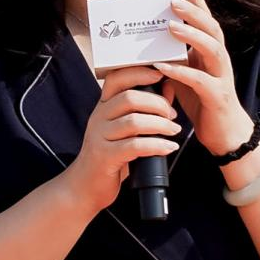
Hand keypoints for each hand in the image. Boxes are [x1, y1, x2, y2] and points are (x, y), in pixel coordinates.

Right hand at [62, 65, 180, 215]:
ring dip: (160, 124)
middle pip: (130, 98)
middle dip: (157, 103)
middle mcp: (98, 117)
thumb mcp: (126, 129)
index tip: (160, 75)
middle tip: (173, 115)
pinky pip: (134, 146)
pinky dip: (156, 145)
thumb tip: (168, 87)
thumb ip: (145, 108)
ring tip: (174, 130)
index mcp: (103, 106)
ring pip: (133, 121)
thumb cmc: (110, 155)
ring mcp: (99, 136)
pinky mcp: (104, 156)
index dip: (139, 73)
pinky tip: (168, 148)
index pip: (117, 78)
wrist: (85, 186)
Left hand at [154, 0, 254, 157]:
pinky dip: (181, 71)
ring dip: (191, 36)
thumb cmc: (204, 102)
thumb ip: (176, 57)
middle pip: (211, 28)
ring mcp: (221, 77)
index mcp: (212, 52)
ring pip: (212, 49)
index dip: (198, 1)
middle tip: (173, 1)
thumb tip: (150, 42)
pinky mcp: (217, 97)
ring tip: (171, 26)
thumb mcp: (187, 74)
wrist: (226, 135)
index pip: (206, 20)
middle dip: (194, 12)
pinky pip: (200, 80)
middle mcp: (220, 60)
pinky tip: (163, 66)